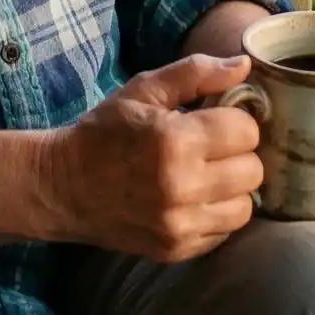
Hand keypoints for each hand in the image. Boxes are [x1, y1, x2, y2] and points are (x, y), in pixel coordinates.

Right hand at [38, 54, 263, 261]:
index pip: (246, 131)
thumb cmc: (105, 132)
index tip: (215, 121)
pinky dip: (216, 214)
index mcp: (174, 141)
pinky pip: (224, 231)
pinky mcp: (176, 249)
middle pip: (252, 171)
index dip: (234, 121)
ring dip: (232, 188)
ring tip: (206, 176)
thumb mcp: (143, 90)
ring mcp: (179, 224)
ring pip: (245, 207)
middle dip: (237, 154)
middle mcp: (181, 187)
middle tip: (211, 149)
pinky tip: (193, 199)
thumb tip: (244, 65)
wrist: (61, 188)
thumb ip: (196, 73)